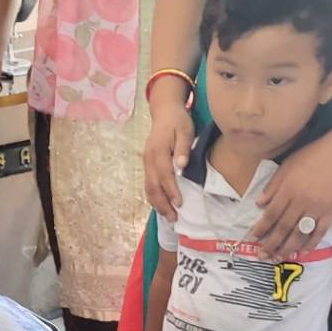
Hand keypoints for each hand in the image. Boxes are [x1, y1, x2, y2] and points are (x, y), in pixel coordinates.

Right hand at [143, 102, 194, 220]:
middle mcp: (148, 159)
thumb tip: (181, 166)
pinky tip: (161, 206)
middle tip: (174, 218)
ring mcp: (145, 163)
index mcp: (158, 150)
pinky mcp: (146, 166)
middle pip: (153, 186)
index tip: (179, 203)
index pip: (164, 175)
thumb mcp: (185, 130)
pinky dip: (154, 198)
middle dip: (163, 204)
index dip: (171, 191)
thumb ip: (183, 148)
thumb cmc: (178, 121)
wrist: (164, 112)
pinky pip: (148, 185)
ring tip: (168, 216)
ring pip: (148, 188)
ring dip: (157, 204)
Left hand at [250, 135, 331, 260]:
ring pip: (299, 234)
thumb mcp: (287, 164)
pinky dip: (311, 243)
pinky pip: (319, 231)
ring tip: (278, 258)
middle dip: (270, 244)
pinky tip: (303, 252)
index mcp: (288, 189)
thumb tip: (259, 204)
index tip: (252, 240)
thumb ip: (273, 185)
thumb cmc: (314, 154)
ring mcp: (317, 208)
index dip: (261, 229)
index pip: (271, 214)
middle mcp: (301, 201)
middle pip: (282, 228)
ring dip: (287, 248)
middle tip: (262, 256)